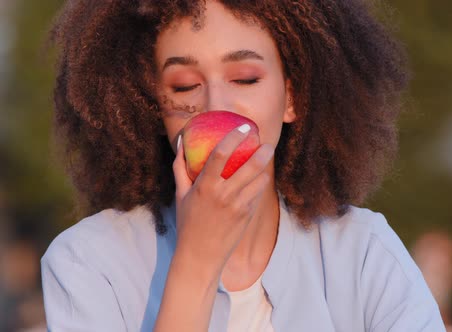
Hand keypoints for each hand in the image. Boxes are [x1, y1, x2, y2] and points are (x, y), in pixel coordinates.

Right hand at [172, 124, 273, 275]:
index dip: (234, 137)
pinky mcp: (247, 216)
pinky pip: (258, 195)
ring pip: (260, 181)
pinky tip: (259, 179)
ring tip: (265, 158)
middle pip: (250, 166)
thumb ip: (180, 167)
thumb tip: (180, 142)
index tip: (243, 127)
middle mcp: (224, 194)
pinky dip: (260, 185)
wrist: (200, 256)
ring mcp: (238, 206)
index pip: (221, 154)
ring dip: (265, 168)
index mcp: (205, 186)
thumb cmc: (188, 223)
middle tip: (266, 142)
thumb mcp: (181, 195)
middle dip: (262, 152)